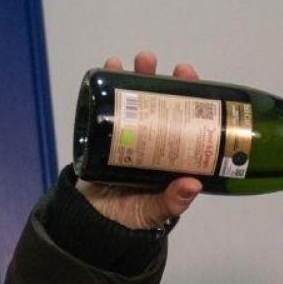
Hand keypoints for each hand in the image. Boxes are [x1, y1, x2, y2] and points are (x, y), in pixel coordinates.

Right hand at [77, 50, 204, 229]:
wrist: (90, 223)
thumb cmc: (128, 217)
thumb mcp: (153, 212)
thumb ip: (171, 202)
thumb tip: (192, 184)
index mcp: (172, 154)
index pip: (187, 119)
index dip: (191, 96)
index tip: (191, 78)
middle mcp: (153, 138)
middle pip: (164, 102)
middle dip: (166, 80)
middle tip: (172, 68)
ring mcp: (128, 133)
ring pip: (136, 98)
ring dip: (138, 75)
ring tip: (141, 60)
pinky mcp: (104, 133)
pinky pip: (107, 106)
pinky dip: (108, 85)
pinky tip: (109, 68)